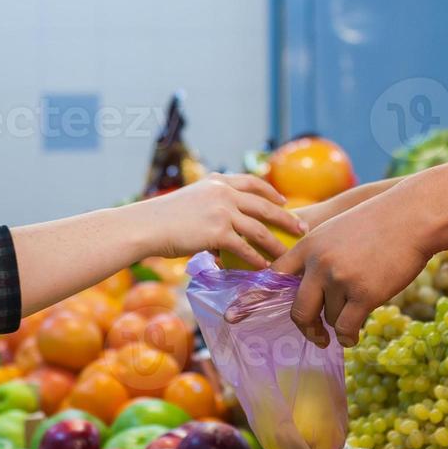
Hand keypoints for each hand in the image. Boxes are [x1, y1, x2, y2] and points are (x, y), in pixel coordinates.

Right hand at [136, 174, 307, 267]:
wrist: (146, 225)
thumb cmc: (162, 218)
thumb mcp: (189, 200)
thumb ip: (209, 205)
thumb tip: (221, 225)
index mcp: (217, 181)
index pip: (252, 182)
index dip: (271, 193)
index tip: (284, 202)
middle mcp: (223, 192)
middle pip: (264, 205)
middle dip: (286, 218)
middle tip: (302, 228)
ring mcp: (222, 211)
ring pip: (259, 228)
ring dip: (276, 243)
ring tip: (288, 254)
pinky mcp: (218, 232)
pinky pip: (245, 248)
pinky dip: (257, 259)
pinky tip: (265, 267)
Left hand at [271, 191, 430, 347]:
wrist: (413, 217)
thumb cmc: (379, 224)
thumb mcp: (336, 230)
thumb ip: (317, 256)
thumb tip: (307, 293)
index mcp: (308, 245)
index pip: (274, 276)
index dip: (259, 298)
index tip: (243, 315)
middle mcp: (319, 263)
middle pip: (298, 310)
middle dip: (306, 327)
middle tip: (316, 335)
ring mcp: (341, 279)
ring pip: (331, 319)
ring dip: (342, 321)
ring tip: (357, 309)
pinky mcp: (364, 294)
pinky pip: (347, 328)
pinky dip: (348, 337)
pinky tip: (353, 337)